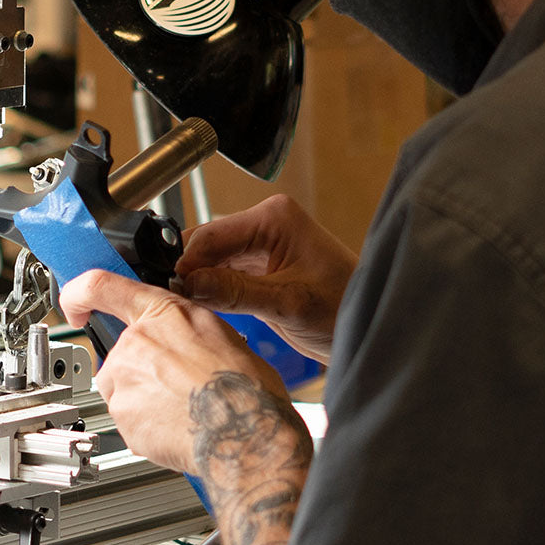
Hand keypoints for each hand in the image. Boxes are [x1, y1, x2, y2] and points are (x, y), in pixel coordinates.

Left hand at [60, 269, 297, 475]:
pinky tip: (174, 427)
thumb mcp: (221, 336)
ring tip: (181, 410)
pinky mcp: (120, 412)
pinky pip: (126, 418)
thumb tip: (183, 339)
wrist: (243, 434)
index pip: (101, 286)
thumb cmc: (244, 389)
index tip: (75, 306)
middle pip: (120, 353)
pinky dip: (144, 426)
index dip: (80, 294)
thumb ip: (185, 331)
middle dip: (141, 372)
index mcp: (163, 313)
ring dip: (144, 400)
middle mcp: (136, 341)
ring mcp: (123, 377)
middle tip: (175, 389)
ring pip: (122, 388)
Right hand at [176, 194, 356, 362]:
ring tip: (185, 308)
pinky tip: (204, 307)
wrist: (376, 327)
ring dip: (199, 282)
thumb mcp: (288, 304)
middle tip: (171, 301)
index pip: (212, 234)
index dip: (186, 263)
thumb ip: (235, 291)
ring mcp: (264, 244)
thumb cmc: (348, 308)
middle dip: (189, 272)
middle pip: (207, 244)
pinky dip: (212, 289)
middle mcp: (267, 223)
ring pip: (212, 260)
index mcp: (275, 218)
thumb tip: (188, 283)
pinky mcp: (262, 265)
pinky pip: (224, 273)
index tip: (168, 289)